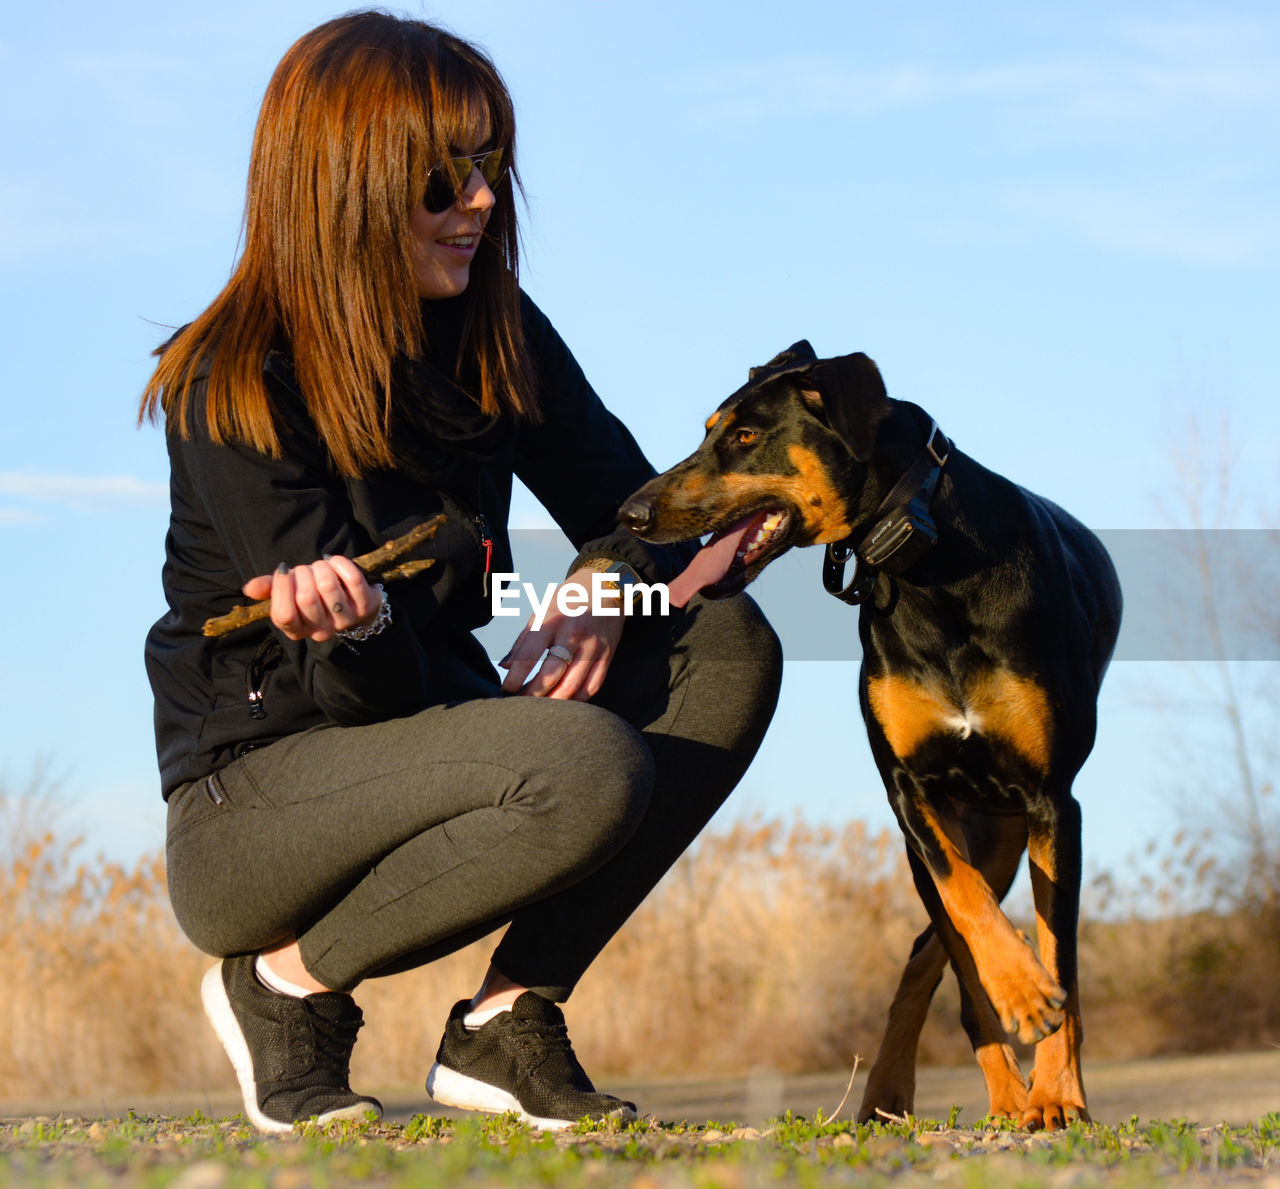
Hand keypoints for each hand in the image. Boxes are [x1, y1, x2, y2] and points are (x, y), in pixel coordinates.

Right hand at [242, 556, 383, 641]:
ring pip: (328, 587)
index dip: (281, 589)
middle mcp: (321, 630)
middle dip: (302, 574)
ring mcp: (344, 621)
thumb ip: (269, 589)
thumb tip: (249, 588)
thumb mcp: (289, 593)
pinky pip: (352, 580)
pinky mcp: (364, 607)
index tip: (282, 570)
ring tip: (320, 566)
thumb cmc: (313, 593)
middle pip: (306, 599)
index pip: (283, 615)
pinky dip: (341, 564)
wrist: (351, 599)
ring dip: (321, 568)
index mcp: (297, 630)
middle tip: (304, 569)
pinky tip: (334, 561)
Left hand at [499, 566, 624, 699]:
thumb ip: (524, 639)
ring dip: (554, 702)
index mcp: (552, 620)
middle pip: (551, 675)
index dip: (514, 678)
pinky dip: (577, 699)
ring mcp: (593, 646)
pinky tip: (565, 702)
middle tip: (520, 705)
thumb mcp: (542, 609)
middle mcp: (573, 634)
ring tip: (540, 708)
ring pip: (572, 686)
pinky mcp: (607, 655)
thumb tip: (505, 666)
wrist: (607, 584)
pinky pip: (592, 686)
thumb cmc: (568, 598)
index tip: (506, 690)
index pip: (529, 656)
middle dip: (532, 695)